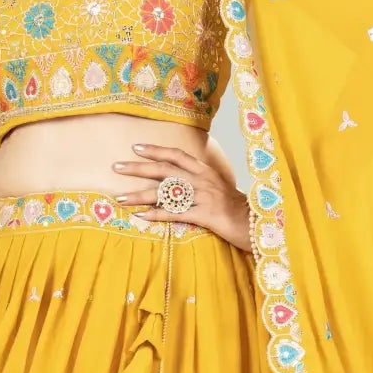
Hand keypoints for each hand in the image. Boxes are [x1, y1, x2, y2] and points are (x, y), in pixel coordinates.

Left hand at [112, 144, 251, 253]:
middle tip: (116, 167)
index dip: (156, 150)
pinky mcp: (205, 215)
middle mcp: (202, 180)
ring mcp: (203, 197)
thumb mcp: (219, 188)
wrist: (256, 224)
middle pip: (165, 170)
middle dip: (138, 168)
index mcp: (206, 171)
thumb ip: (200, 182)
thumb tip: (179, 182)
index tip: (136, 148)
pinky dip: (157, 215)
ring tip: (120, 198)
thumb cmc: (237, 209)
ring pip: (165, 193)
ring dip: (140, 195)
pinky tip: (141, 216)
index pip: (177, 156)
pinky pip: (175, 214)